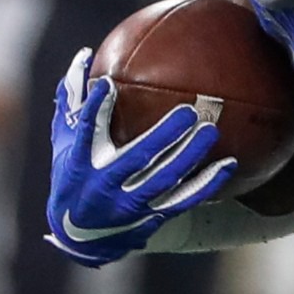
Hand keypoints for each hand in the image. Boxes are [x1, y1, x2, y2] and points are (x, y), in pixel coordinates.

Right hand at [46, 48, 236, 266]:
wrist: (80, 238)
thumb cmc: (72, 176)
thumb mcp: (64, 143)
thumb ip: (72, 101)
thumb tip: (83, 54)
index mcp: (78, 163)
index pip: (85, 133)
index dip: (96, 109)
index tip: (110, 83)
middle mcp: (102, 187)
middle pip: (135, 159)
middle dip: (162, 136)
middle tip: (188, 111)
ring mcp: (127, 206)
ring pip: (163, 180)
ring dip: (189, 156)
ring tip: (211, 131)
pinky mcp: (150, 219)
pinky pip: (183, 201)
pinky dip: (207, 184)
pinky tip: (229, 165)